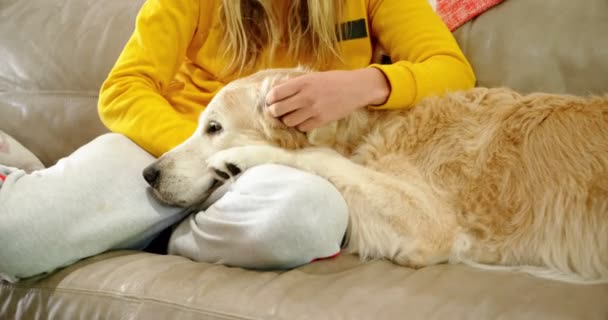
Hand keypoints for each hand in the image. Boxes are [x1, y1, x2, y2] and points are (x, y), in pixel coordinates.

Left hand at [265, 68, 389, 130]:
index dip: (269, 99)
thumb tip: (277, 91)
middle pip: (277, 110)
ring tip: (292, 115)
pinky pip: (301, 127)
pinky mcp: (321, 120)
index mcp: (302, 82)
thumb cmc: (334, 80)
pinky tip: (304, 119)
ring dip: (288, 119)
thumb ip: (296, 84)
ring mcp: (313, 110)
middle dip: (274, 111)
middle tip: (278, 111)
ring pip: (288, 121)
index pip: (275, 93)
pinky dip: (300, 125)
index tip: (271, 101)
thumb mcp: (313, 76)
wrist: (356, 88)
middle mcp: (305, 97)